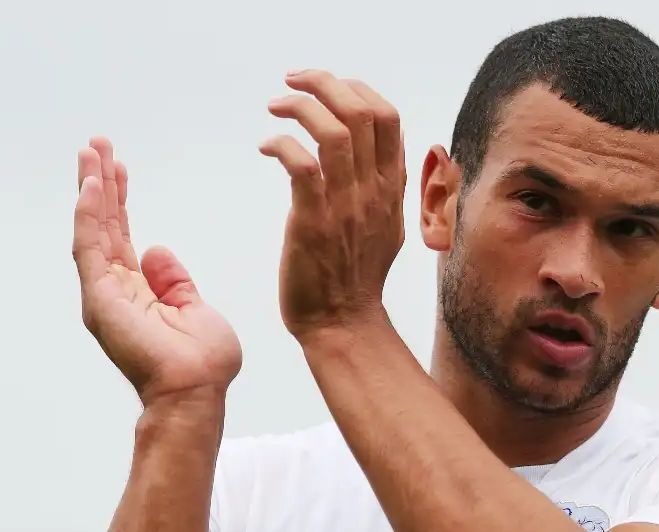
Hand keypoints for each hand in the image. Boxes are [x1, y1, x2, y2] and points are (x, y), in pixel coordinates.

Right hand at [72, 137, 242, 407]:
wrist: (196, 390)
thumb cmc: (202, 362)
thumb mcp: (194, 308)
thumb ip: (174, 280)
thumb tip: (157, 251)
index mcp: (137, 291)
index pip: (123, 235)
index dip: (120, 199)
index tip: (118, 167)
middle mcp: (114, 289)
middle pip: (104, 224)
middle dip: (100, 183)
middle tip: (96, 145)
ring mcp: (104, 293)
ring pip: (93, 228)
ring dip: (90, 188)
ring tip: (90, 151)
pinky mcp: (100, 297)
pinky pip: (90, 247)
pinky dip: (88, 214)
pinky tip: (89, 185)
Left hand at [259, 70, 405, 340]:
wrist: (343, 325)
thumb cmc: (356, 278)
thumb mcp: (388, 226)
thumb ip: (386, 188)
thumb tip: (381, 156)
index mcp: (392, 188)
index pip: (388, 116)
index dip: (356, 88)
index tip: (328, 87)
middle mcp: (374, 191)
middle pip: (362, 112)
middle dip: (325, 83)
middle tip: (294, 80)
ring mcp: (346, 206)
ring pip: (334, 131)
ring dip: (300, 106)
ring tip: (276, 105)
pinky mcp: (313, 222)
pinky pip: (302, 165)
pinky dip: (281, 143)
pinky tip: (266, 146)